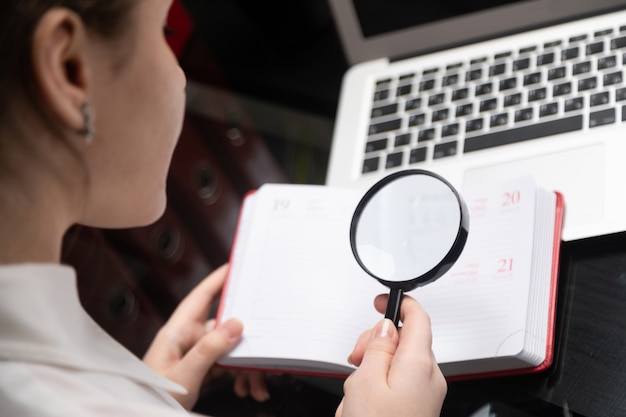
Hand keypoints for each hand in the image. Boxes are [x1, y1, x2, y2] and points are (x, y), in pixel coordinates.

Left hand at [143, 264, 249, 408]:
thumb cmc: (151, 398)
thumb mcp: (184, 375)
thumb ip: (209, 349)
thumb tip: (235, 324)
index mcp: (176, 333)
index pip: (201, 297)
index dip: (219, 279)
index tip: (237, 267)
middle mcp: (186, 340)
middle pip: (223, 327)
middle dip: (245, 339)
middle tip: (262, 346)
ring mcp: (193, 356)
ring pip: (229, 350)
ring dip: (246, 365)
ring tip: (255, 383)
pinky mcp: (199, 372)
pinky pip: (226, 366)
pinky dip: (240, 376)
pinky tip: (246, 387)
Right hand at [336, 294, 446, 416]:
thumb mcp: (366, 384)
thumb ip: (376, 349)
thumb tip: (385, 328)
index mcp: (419, 364)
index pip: (418, 317)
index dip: (399, 303)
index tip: (380, 301)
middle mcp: (430, 378)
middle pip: (404, 341)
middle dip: (376, 344)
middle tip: (356, 360)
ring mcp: (426, 395)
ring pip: (398, 363)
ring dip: (373, 370)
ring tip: (356, 395)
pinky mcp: (419, 408)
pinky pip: (399, 384)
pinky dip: (380, 386)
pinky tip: (363, 405)